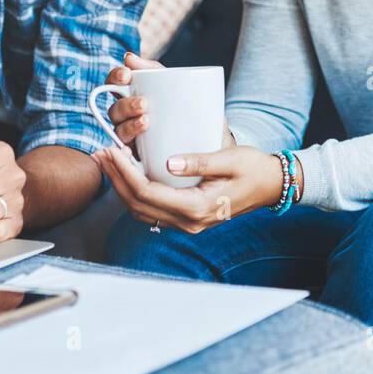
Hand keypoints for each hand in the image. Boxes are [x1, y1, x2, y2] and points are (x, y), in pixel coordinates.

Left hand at [93, 142, 293, 232]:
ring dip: (121, 187)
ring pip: (141, 211)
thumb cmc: (253, 169)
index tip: (112, 150)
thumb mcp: (230, 159)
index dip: (124, 173)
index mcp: (197, 208)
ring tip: (108, 161)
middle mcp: (188, 222)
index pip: (148, 193)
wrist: (272, 186)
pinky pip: (151, 210)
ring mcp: (187, 223)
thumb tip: (168, 161)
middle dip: (116, 178)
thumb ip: (199, 161)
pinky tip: (127, 174)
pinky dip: (134, 193)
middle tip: (101, 152)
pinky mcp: (186, 217)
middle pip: (138, 205)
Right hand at [104, 51, 233, 151]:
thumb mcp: (179, 86)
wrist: (214, 140)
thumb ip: (155, 70)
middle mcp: (128, 117)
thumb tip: (128, 57)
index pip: (115, 83)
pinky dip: (125, 153)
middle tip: (144, 104)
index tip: (127, 75)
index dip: (114, 77)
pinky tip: (133, 150)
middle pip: (114, 110)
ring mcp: (134, 138)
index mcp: (135, 96)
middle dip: (125, 105)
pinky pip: (127, 157)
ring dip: (128, 126)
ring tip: (147, 122)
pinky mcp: (141, 158)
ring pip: (119, 132)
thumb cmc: (193, 107)